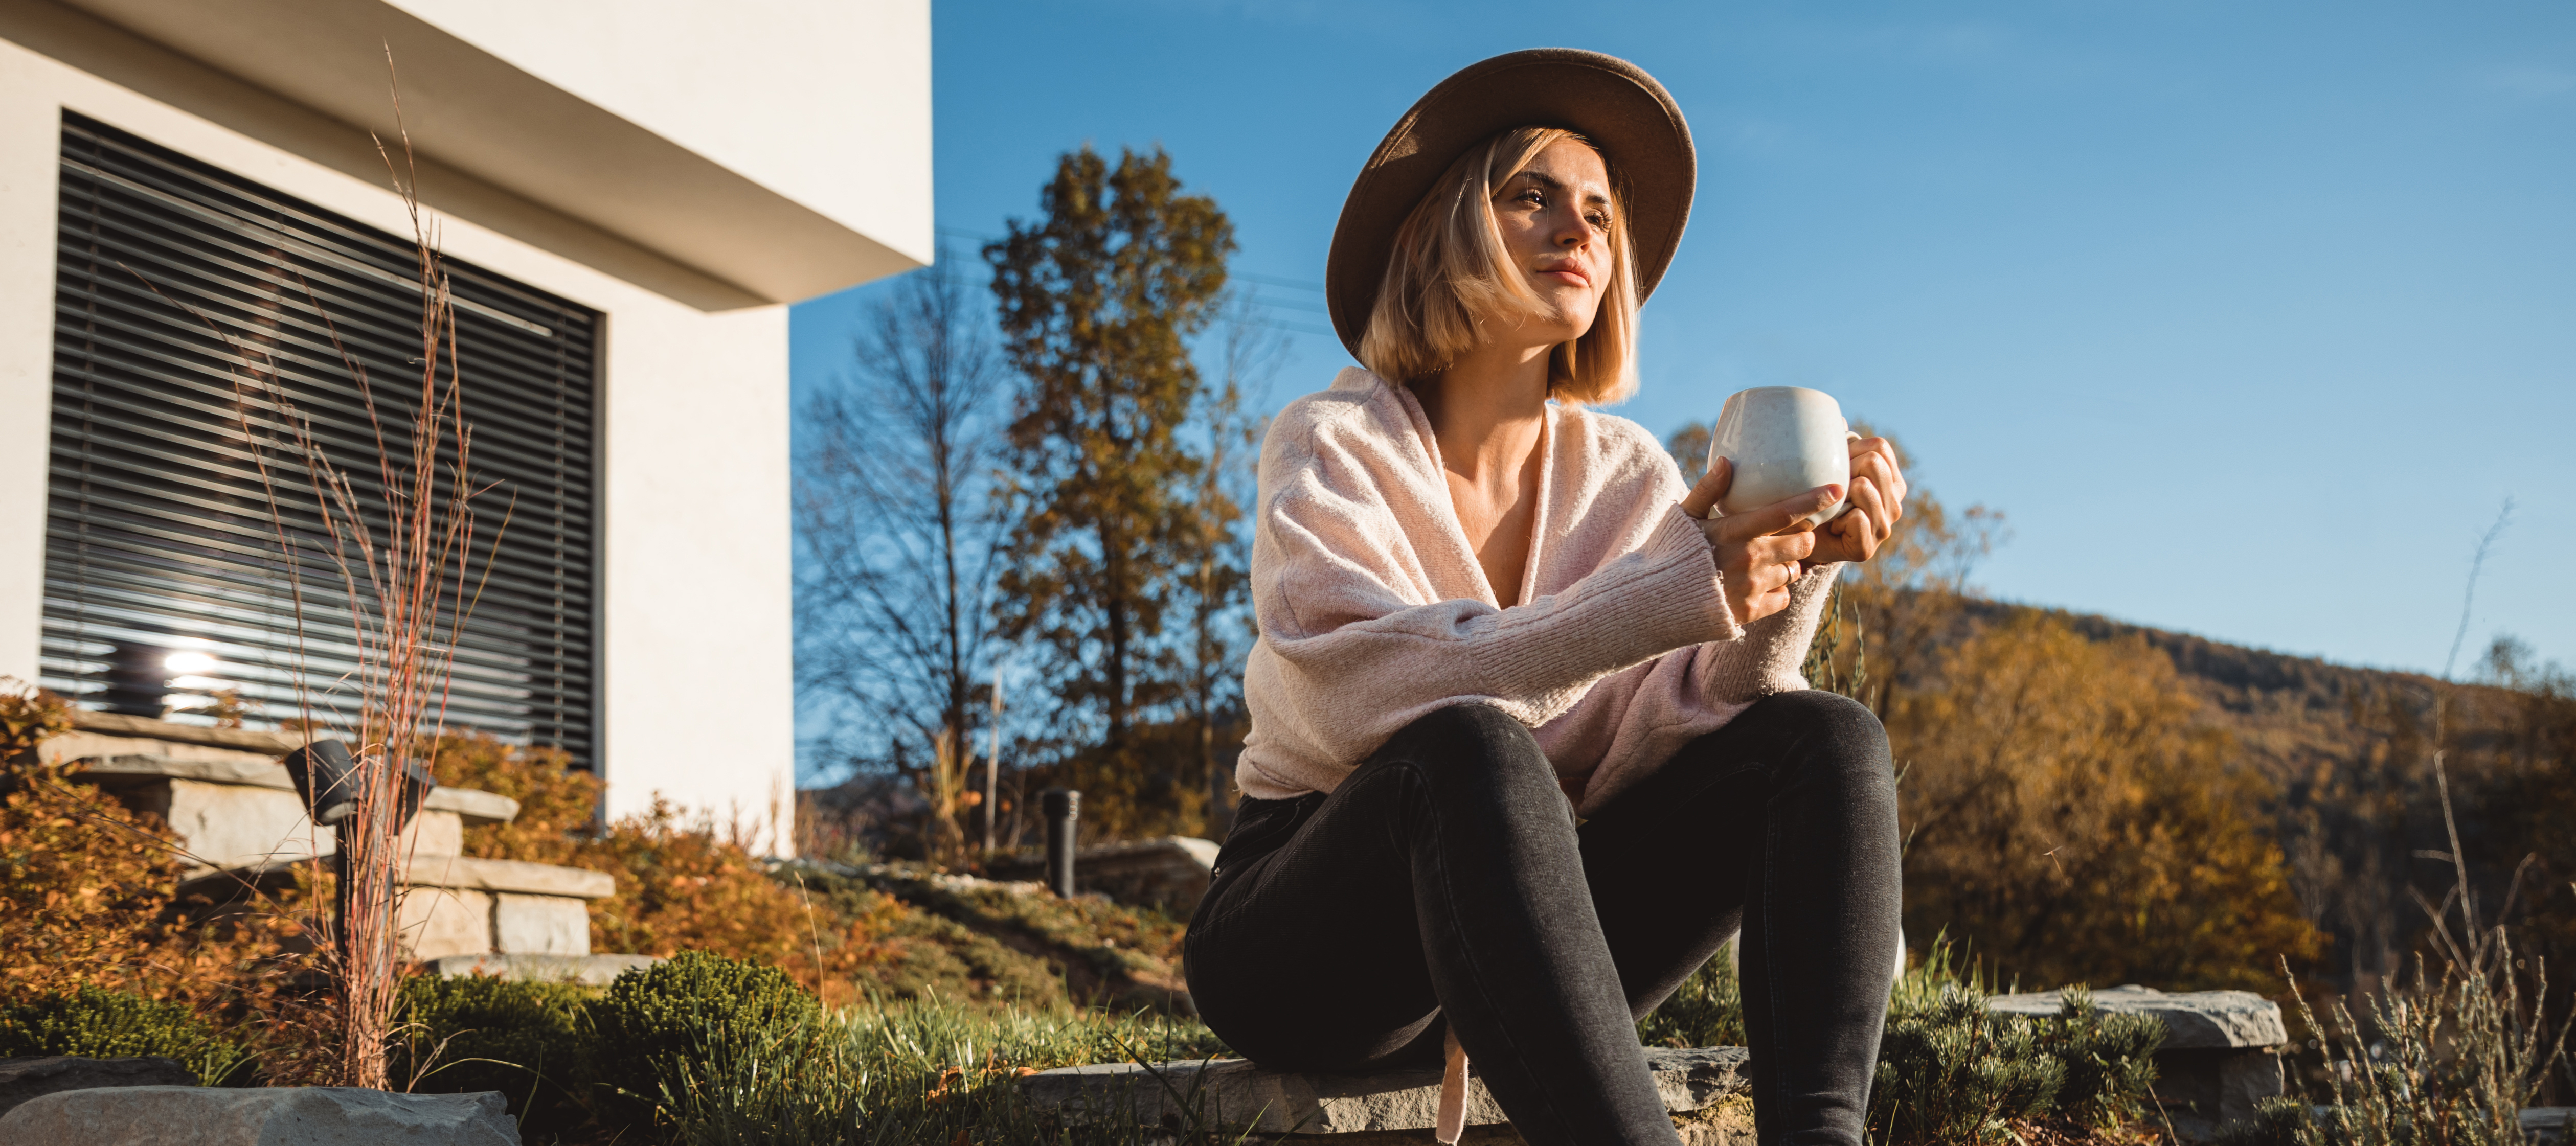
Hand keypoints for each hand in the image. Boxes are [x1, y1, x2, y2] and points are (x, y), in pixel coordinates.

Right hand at [1681, 458, 1841, 625]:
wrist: (1652, 603)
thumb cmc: (1668, 553)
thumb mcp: (1684, 517)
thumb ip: (1708, 489)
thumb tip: (1727, 460)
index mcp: (1735, 531)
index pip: (1785, 512)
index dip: (1814, 499)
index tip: (1838, 488)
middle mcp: (1749, 559)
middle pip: (1803, 543)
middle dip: (1802, 537)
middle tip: (1786, 536)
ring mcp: (1752, 588)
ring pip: (1794, 571)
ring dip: (1786, 564)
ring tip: (1762, 562)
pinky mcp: (1751, 612)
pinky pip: (1783, 598)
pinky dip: (1776, 592)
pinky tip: (1755, 586)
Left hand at [1808, 436, 1905, 564]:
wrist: (1796, 537)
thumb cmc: (1813, 497)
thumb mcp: (1827, 466)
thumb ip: (1836, 444)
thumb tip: (1837, 417)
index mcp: (1891, 481)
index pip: (1879, 446)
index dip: (1852, 449)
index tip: (1837, 467)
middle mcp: (1894, 503)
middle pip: (1873, 462)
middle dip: (1845, 469)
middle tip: (1831, 490)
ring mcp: (1884, 527)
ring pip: (1864, 487)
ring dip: (1838, 495)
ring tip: (1831, 509)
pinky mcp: (1868, 548)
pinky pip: (1858, 517)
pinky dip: (1838, 519)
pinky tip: (1831, 527)